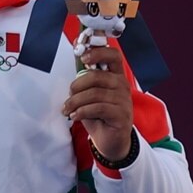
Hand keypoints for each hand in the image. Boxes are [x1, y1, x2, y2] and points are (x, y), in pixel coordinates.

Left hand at [63, 44, 134, 159]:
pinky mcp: (122, 115)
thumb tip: (76, 55)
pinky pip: (98, 108)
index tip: (82, 55)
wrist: (109, 140)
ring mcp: (124, 100)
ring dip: (75, 102)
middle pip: (97, 76)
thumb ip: (84, 77)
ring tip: (68, 109)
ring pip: (94, 93)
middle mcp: (122, 85)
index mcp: (115, 76)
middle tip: (68, 96)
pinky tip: (75, 116)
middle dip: (76, 86)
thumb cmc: (97, 114)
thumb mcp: (88, 94)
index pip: (113, 56)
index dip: (98, 52)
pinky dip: (81, 112)